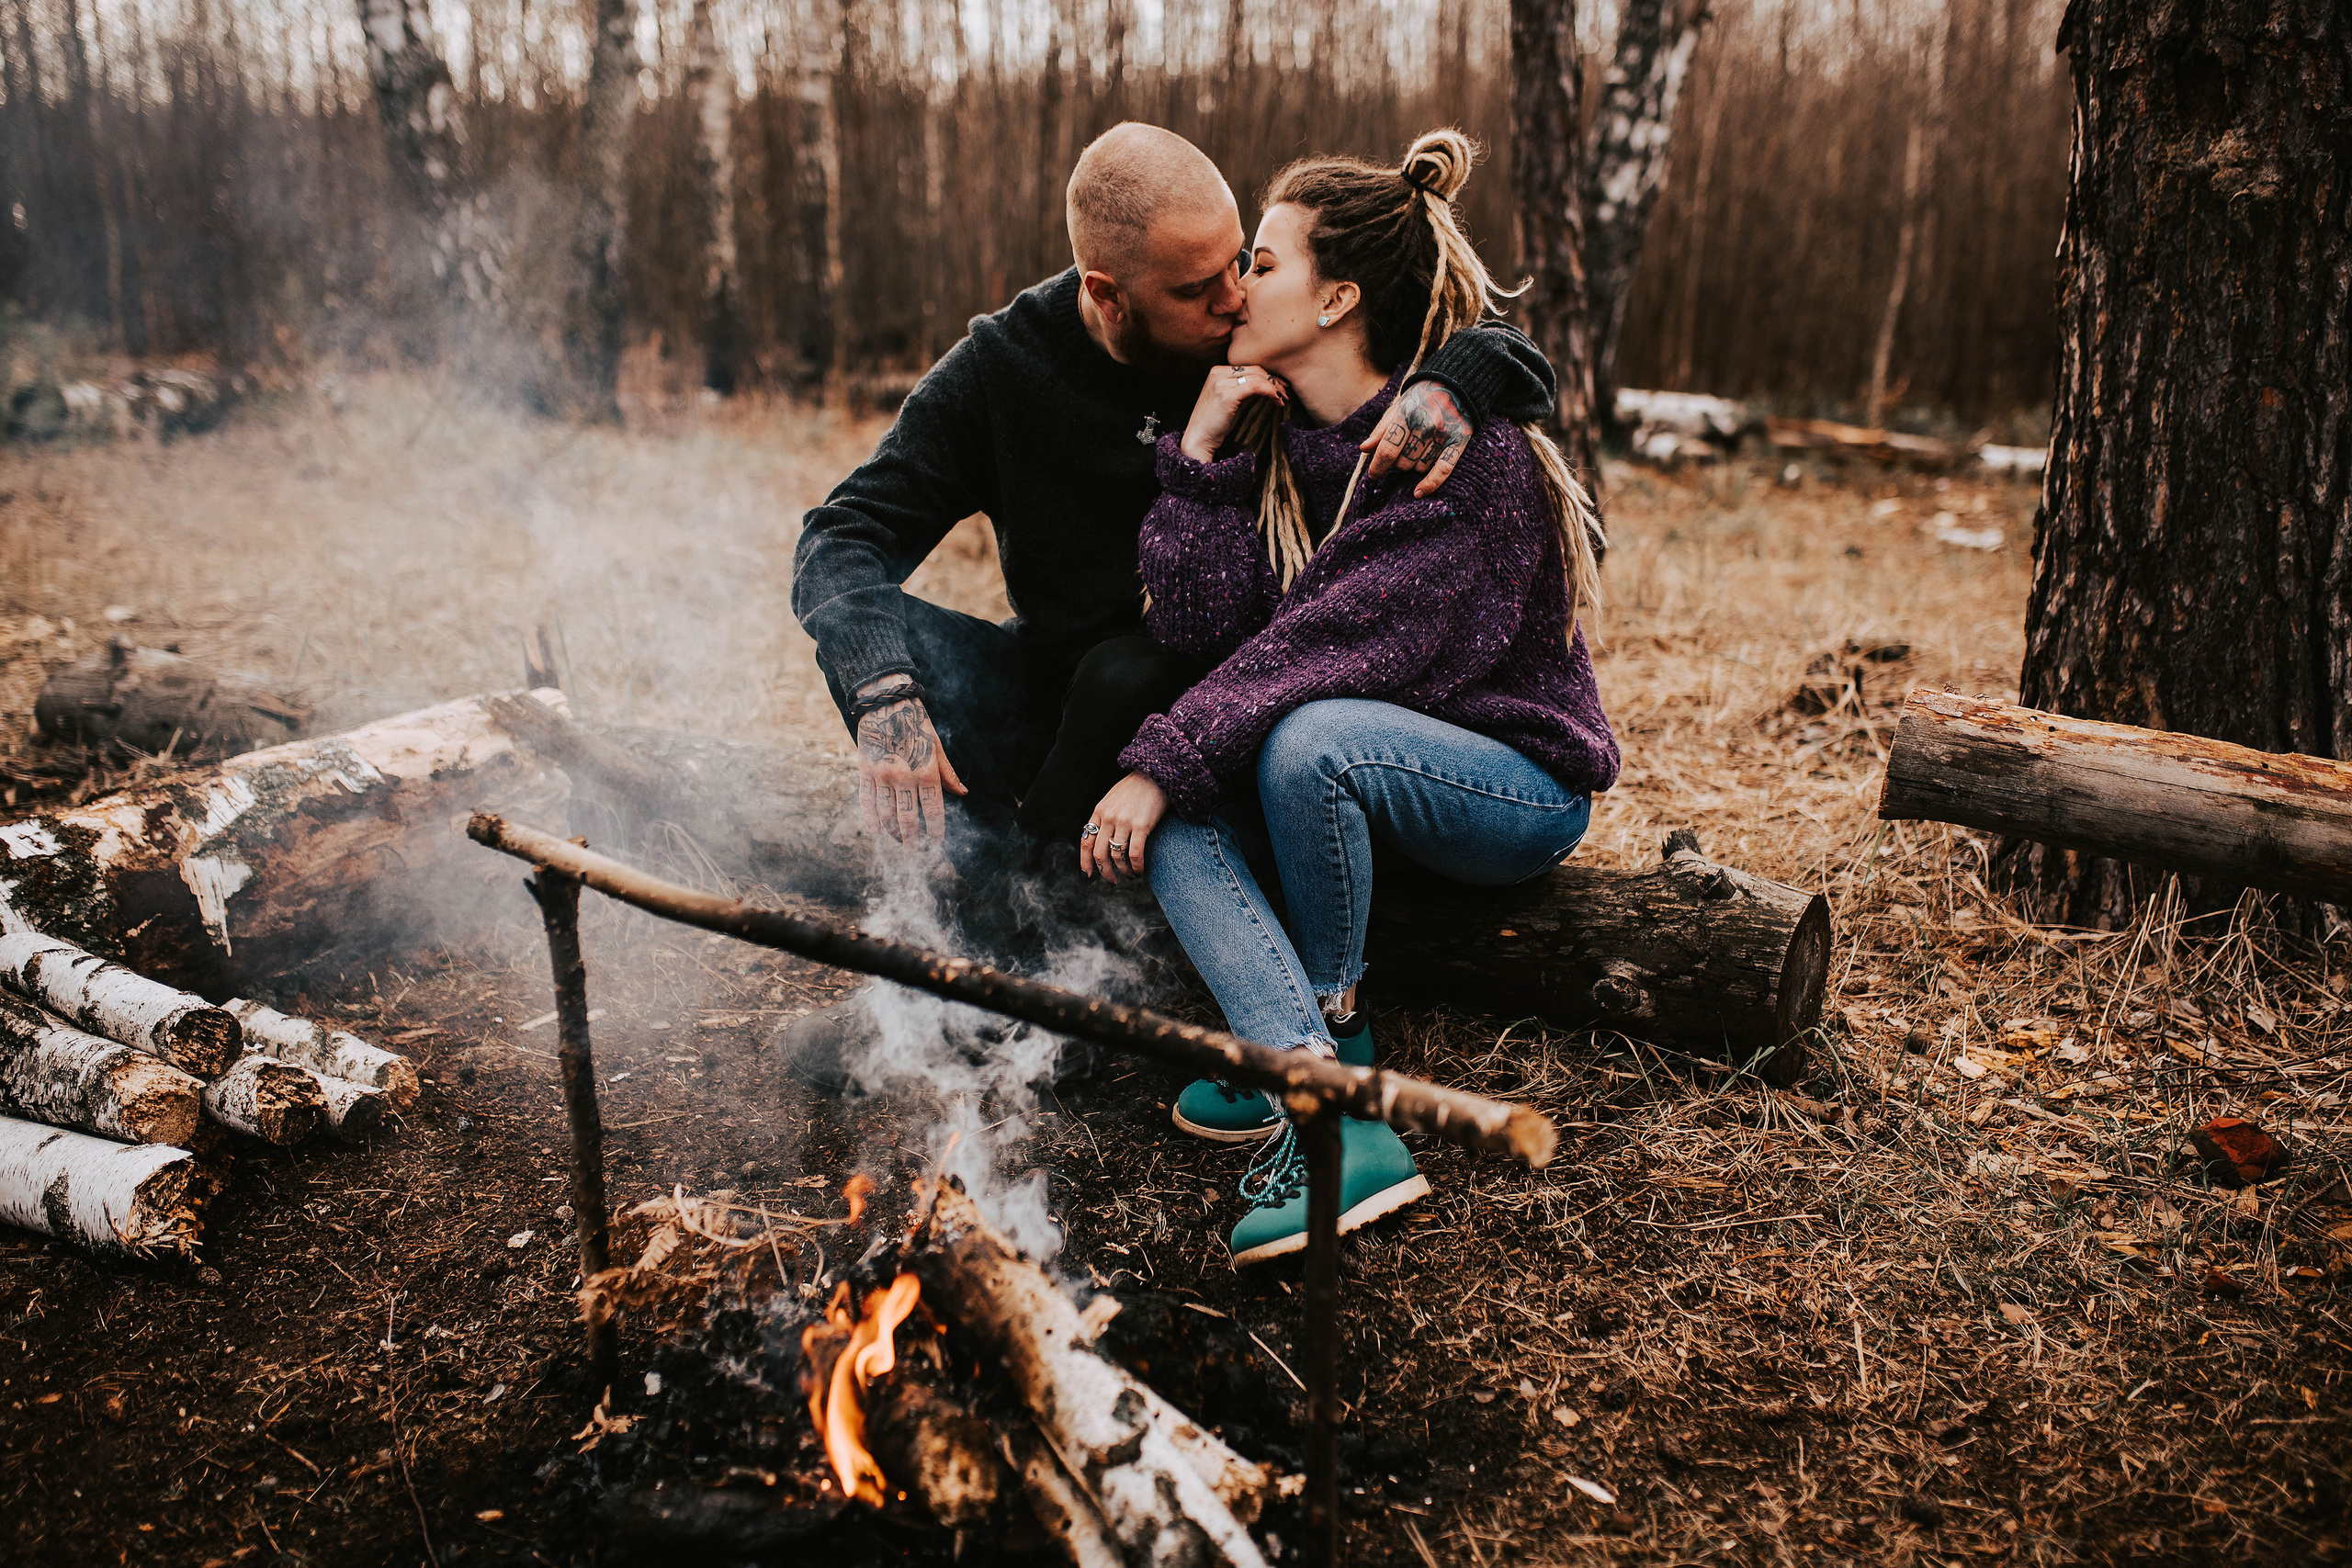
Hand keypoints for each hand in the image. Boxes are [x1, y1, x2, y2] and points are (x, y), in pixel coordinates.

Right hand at [856, 691, 965, 844]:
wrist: (887, 704)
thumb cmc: (917, 726)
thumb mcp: (937, 748)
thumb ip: (947, 774)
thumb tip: (962, 793)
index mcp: (926, 772)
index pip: (933, 811)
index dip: (935, 830)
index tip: (935, 843)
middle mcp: (904, 777)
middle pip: (908, 819)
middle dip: (912, 840)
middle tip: (914, 853)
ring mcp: (883, 775)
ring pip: (887, 813)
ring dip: (893, 832)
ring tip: (899, 841)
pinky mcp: (866, 771)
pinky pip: (867, 800)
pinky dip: (870, 818)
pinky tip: (876, 830)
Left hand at [1081, 772, 1166, 883]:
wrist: (1155, 774)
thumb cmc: (1136, 788)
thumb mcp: (1113, 799)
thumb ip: (1106, 816)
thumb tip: (1102, 838)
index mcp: (1099, 811)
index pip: (1086, 840)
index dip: (1085, 860)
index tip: (1089, 873)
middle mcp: (1108, 817)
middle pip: (1099, 853)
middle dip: (1105, 871)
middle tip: (1112, 880)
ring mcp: (1124, 821)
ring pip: (1117, 856)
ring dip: (1123, 871)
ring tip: (1130, 875)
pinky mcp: (1141, 825)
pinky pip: (1135, 853)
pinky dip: (1136, 866)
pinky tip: (1140, 871)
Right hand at [1182, 363, 1287, 463]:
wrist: (1199, 439)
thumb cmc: (1215, 423)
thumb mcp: (1233, 402)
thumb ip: (1247, 391)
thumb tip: (1267, 386)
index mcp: (1217, 371)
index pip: (1249, 368)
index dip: (1268, 376)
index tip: (1281, 386)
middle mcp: (1217, 373)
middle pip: (1255, 370)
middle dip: (1274, 381)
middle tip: (1286, 392)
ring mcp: (1220, 382)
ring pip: (1257, 377)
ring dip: (1274, 387)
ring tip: (1283, 399)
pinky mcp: (1226, 395)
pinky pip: (1255, 387)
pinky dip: (1269, 391)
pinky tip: (1277, 400)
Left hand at [1361, 380, 1471, 496]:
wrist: (1455, 385)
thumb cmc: (1420, 399)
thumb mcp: (1398, 408)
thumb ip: (1381, 429)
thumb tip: (1363, 449)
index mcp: (1406, 414)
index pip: (1387, 449)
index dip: (1377, 466)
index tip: (1372, 476)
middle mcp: (1425, 425)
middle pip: (1403, 462)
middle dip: (1398, 463)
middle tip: (1402, 452)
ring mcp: (1443, 434)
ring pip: (1420, 467)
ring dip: (1414, 466)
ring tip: (1417, 451)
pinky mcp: (1459, 442)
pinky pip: (1443, 470)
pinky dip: (1431, 483)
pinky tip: (1419, 492)